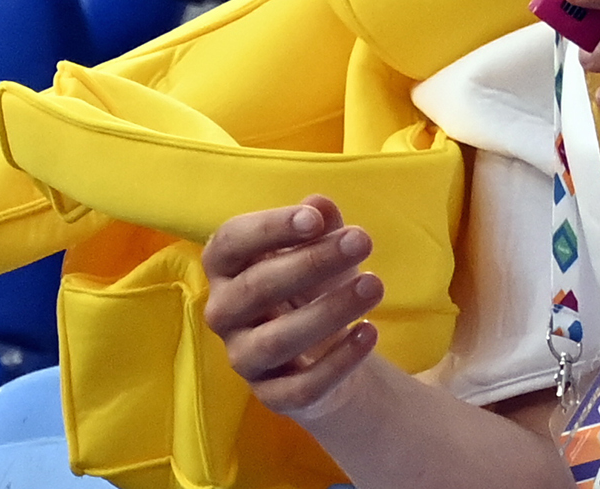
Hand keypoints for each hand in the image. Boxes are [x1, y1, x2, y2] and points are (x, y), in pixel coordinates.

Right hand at [201, 194, 382, 421]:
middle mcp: (225, 313)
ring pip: (276, 340)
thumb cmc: (312, 285)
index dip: (269, 228)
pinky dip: (338, 362)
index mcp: (226, 268)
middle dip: (311, 262)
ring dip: (329, 311)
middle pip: (256, 288)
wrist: (325, 352)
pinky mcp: (271, 396)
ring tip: (375, 284)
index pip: (230, 243)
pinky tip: (370, 332)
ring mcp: (244, 358)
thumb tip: (320, 204)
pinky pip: (300, 386)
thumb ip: (321, 228)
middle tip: (364, 240)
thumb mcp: (321, 251)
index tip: (315, 218)